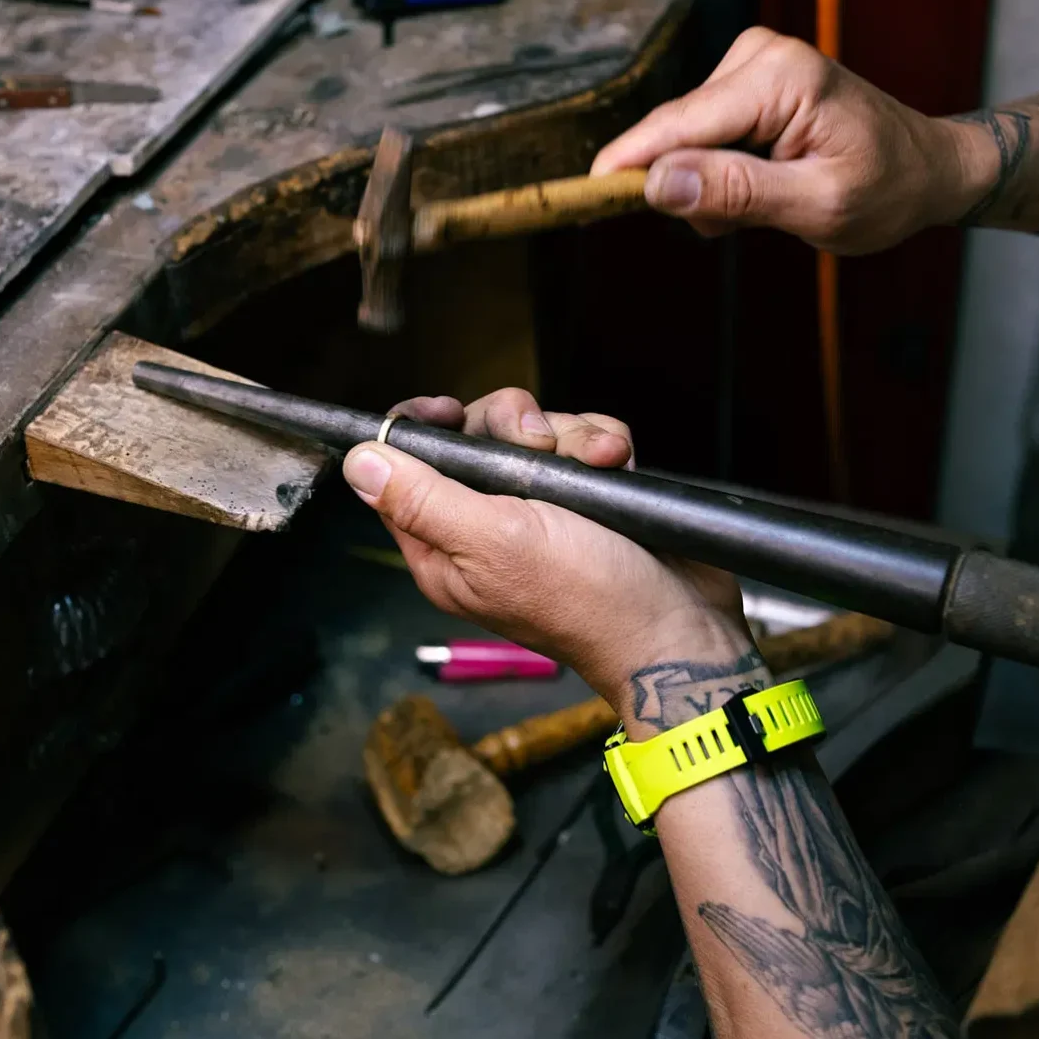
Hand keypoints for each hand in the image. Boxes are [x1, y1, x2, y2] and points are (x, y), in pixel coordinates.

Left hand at [348, 388, 749, 716]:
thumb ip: (423, 499)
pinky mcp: (589, 500)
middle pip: (474, 437)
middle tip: (539, 447)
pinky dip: (603, 447)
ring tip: (599, 465)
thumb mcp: (492, 542)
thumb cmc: (587, 599)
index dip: (420, 430)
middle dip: (513, 427)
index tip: (450, 412)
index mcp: (445, 547)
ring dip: (572, 437)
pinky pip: (582, 444)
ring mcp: (541, 512)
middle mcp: (487, 527)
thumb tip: (358, 463)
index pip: (404, 469)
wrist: (680, 626)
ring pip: (536, 434)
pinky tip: (618, 468)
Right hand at [593, 27, 985, 248]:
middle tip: (733, 226)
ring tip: (762, 203)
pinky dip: (715, 169)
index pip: (680, 123)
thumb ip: (736, 193)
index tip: (581, 193)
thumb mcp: (817, 206)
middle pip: (676, 132)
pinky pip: (699, 132)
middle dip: (687, 186)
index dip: (627, 163)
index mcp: (782, 78)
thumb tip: (658, 185)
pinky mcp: (745, 77)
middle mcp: (760, 54)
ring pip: (683, 137)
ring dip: (705, 183)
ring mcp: (751, 61)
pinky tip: (756, 183)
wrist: (926, 168)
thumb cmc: (887, 187)